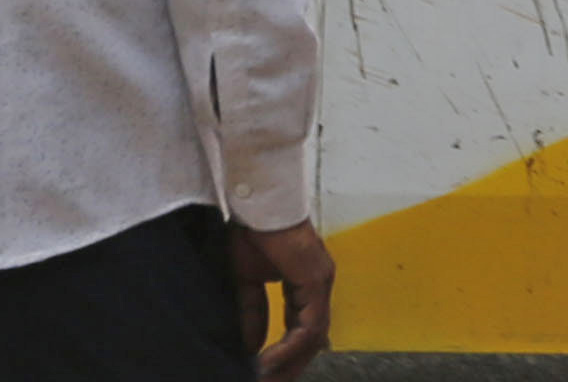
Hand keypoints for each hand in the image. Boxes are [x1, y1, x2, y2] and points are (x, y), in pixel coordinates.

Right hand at [239, 219, 336, 376]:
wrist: (256, 204)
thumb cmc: (251, 232)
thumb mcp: (246, 281)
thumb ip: (252, 312)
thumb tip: (252, 346)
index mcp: (306, 282)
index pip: (303, 328)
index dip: (286, 353)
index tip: (265, 372)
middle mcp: (319, 283)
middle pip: (312, 338)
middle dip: (290, 366)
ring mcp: (321, 281)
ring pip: (313, 337)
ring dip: (289, 362)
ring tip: (265, 379)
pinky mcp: (315, 280)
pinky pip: (309, 325)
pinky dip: (290, 348)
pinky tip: (269, 362)